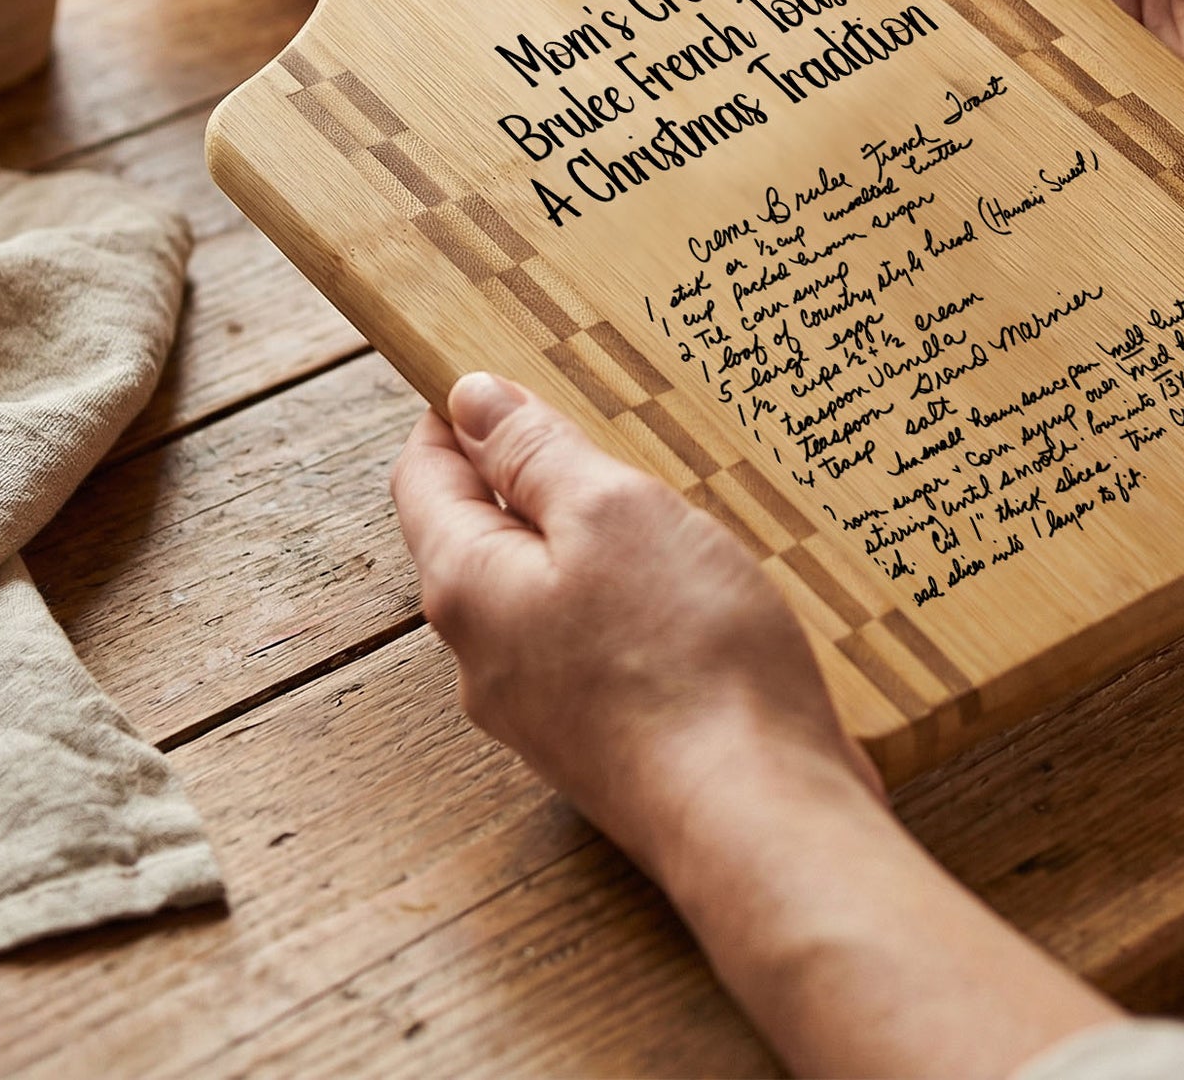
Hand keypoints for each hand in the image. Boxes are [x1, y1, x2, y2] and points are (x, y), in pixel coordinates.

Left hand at [390, 373, 881, 881]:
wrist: (759, 816)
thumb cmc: (684, 655)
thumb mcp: (613, 513)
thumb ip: (537, 454)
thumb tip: (471, 400)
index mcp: (469, 589)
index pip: (424, 478)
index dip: (454, 416)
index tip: (498, 365)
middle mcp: (488, 658)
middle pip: (483, 536)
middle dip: (528, 472)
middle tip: (594, 412)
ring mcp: (546, 710)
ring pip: (546, 592)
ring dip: (587, 536)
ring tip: (658, 489)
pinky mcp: (609, 741)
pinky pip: (598, 642)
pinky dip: (628, 595)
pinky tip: (690, 581)